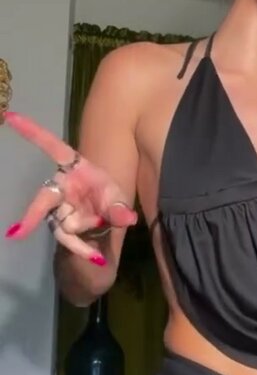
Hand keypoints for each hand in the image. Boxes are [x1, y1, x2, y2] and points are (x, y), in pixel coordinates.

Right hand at [3, 111, 137, 261]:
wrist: (107, 217)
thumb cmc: (108, 196)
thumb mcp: (118, 199)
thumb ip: (120, 209)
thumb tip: (128, 219)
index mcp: (73, 167)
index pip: (52, 146)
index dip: (32, 132)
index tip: (11, 116)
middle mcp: (60, 186)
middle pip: (44, 199)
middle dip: (33, 216)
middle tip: (18, 232)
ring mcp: (57, 207)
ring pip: (63, 223)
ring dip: (83, 232)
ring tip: (103, 236)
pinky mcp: (60, 224)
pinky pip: (69, 238)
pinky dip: (83, 248)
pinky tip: (97, 258)